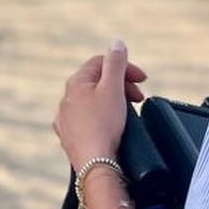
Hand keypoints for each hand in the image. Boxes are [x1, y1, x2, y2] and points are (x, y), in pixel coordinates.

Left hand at [53, 41, 147, 170]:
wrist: (95, 165)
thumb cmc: (103, 127)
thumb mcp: (113, 88)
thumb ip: (115, 63)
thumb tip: (116, 44)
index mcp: (75, 84)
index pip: (101, 63)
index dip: (124, 67)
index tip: (142, 79)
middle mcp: (66, 100)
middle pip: (97, 82)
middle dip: (121, 85)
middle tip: (138, 97)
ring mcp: (66, 120)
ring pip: (92, 102)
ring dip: (113, 102)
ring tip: (128, 113)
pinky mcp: (70, 137)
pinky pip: (88, 121)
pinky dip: (103, 119)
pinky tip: (112, 127)